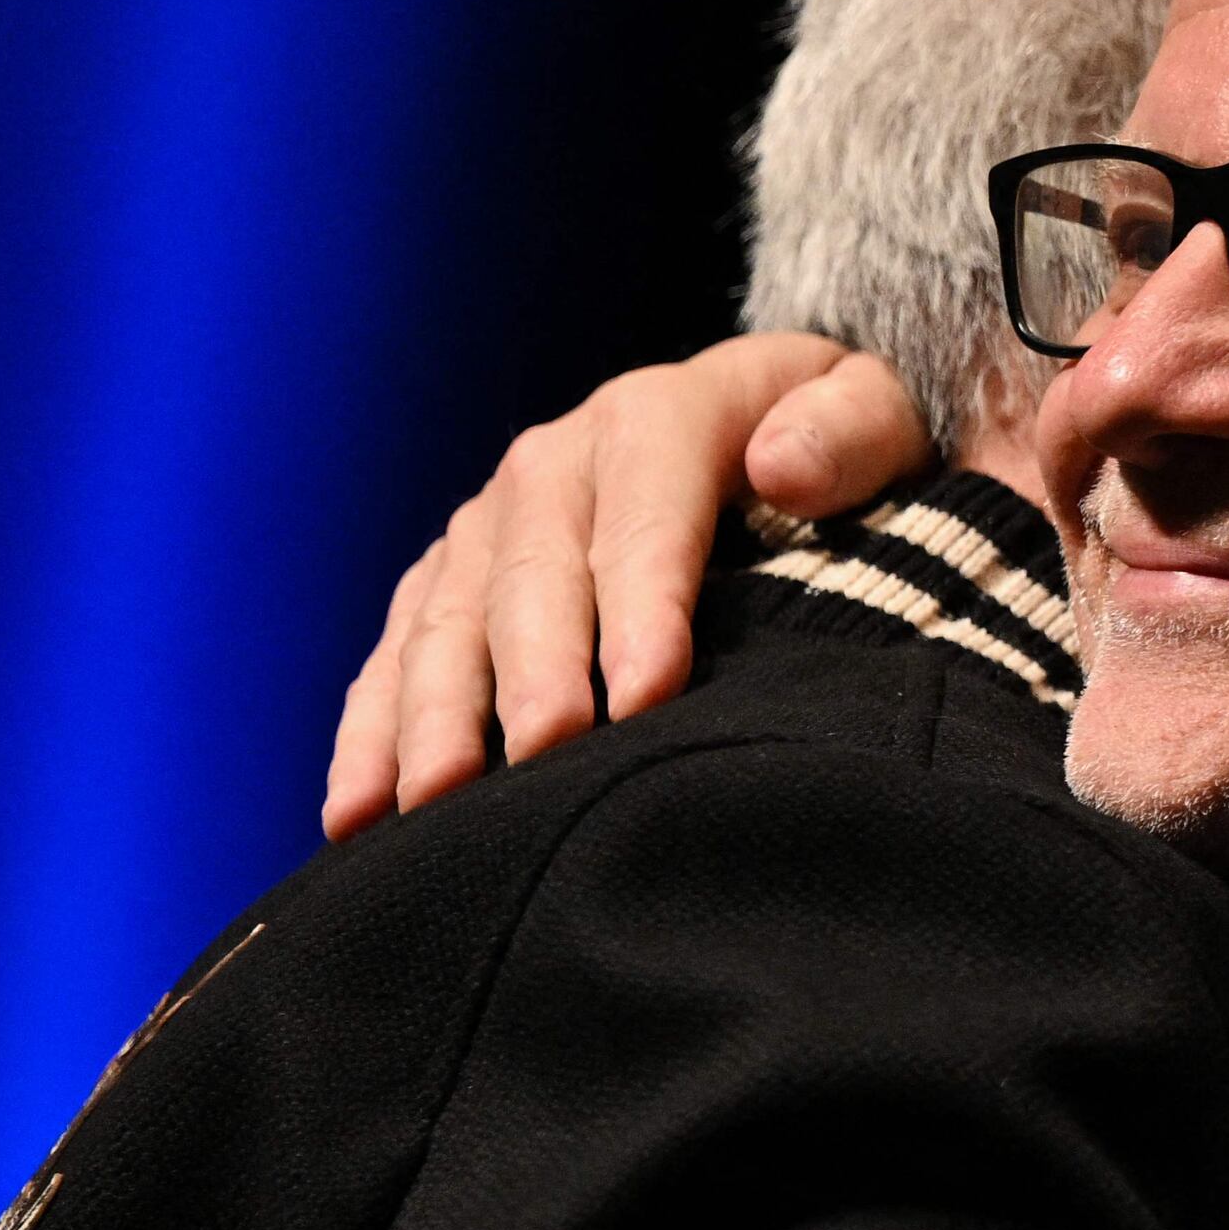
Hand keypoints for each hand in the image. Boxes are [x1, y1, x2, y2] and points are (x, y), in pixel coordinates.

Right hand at [320, 335, 936, 838]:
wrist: (773, 428)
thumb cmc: (836, 447)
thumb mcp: (874, 412)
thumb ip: (850, 431)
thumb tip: (784, 466)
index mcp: (657, 418)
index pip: (645, 512)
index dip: (641, 602)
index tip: (648, 695)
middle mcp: (556, 464)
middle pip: (531, 573)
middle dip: (533, 673)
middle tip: (543, 760)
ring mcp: (490, 526)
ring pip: (445, 623)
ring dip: (429, 717)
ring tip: (425, 806)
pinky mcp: (449, 583)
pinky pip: (396, 658)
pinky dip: (371, 735)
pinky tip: (354, 817)